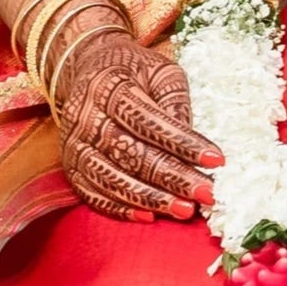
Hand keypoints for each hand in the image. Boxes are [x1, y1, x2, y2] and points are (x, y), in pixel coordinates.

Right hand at [51, 22, 222, 222]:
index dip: (182, 142)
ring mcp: (74, 145)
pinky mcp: (70, 167)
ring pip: (113, 179)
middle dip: (172, 177)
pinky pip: (95, 195)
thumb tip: (190, 144)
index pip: (148, 120)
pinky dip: (123, 209)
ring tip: (186, 210)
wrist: (86, 69)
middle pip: (131, 153)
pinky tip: (151, 216)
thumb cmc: (133, 70)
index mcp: (108, 84)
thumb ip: (174, 101)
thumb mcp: (159, 70)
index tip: (216, 159)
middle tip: (207, 193)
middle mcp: (84, 116)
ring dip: (152, 199)